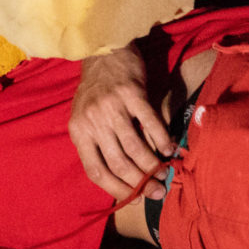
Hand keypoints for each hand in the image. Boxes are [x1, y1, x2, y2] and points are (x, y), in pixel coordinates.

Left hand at [69, 46, 172, 201]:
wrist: (103, 50)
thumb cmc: (97, 90)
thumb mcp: (87, 118)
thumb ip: (99, 144)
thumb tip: (124, 178)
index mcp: (78, 131)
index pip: (96, 171)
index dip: (117, 189)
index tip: (134, 198)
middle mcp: (92, 121)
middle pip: (118, 164)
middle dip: (140, 183)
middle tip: (157, 192)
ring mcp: (111, 107)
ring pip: (135, 148)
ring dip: (153, 166)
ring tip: (165, 174)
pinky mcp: (131, 93)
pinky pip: (150, 124)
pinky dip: (162, 140)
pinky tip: (170, 149)